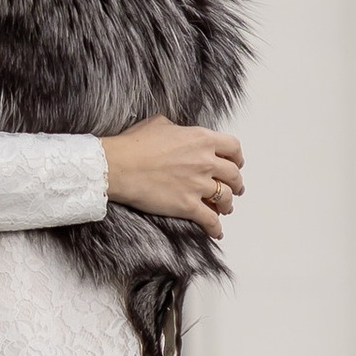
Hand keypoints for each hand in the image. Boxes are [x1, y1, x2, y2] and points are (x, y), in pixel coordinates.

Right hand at [101, 119, 243, 228]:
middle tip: (235, 187)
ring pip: (226, 197)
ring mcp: (198, 185)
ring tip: (225, 208)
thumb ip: (178, 129)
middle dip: (236, 183)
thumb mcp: (159, 124)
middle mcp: (205, 161)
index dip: (237, 157)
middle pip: (233, 174)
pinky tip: (216, 231)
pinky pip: (210, 220)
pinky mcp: (188, 206)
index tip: (236, 162)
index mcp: (201, 139)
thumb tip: (179, 132)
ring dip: (228, 204)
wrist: (118, 167)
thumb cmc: (133, 146)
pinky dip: (216, 228)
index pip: (233, 147)